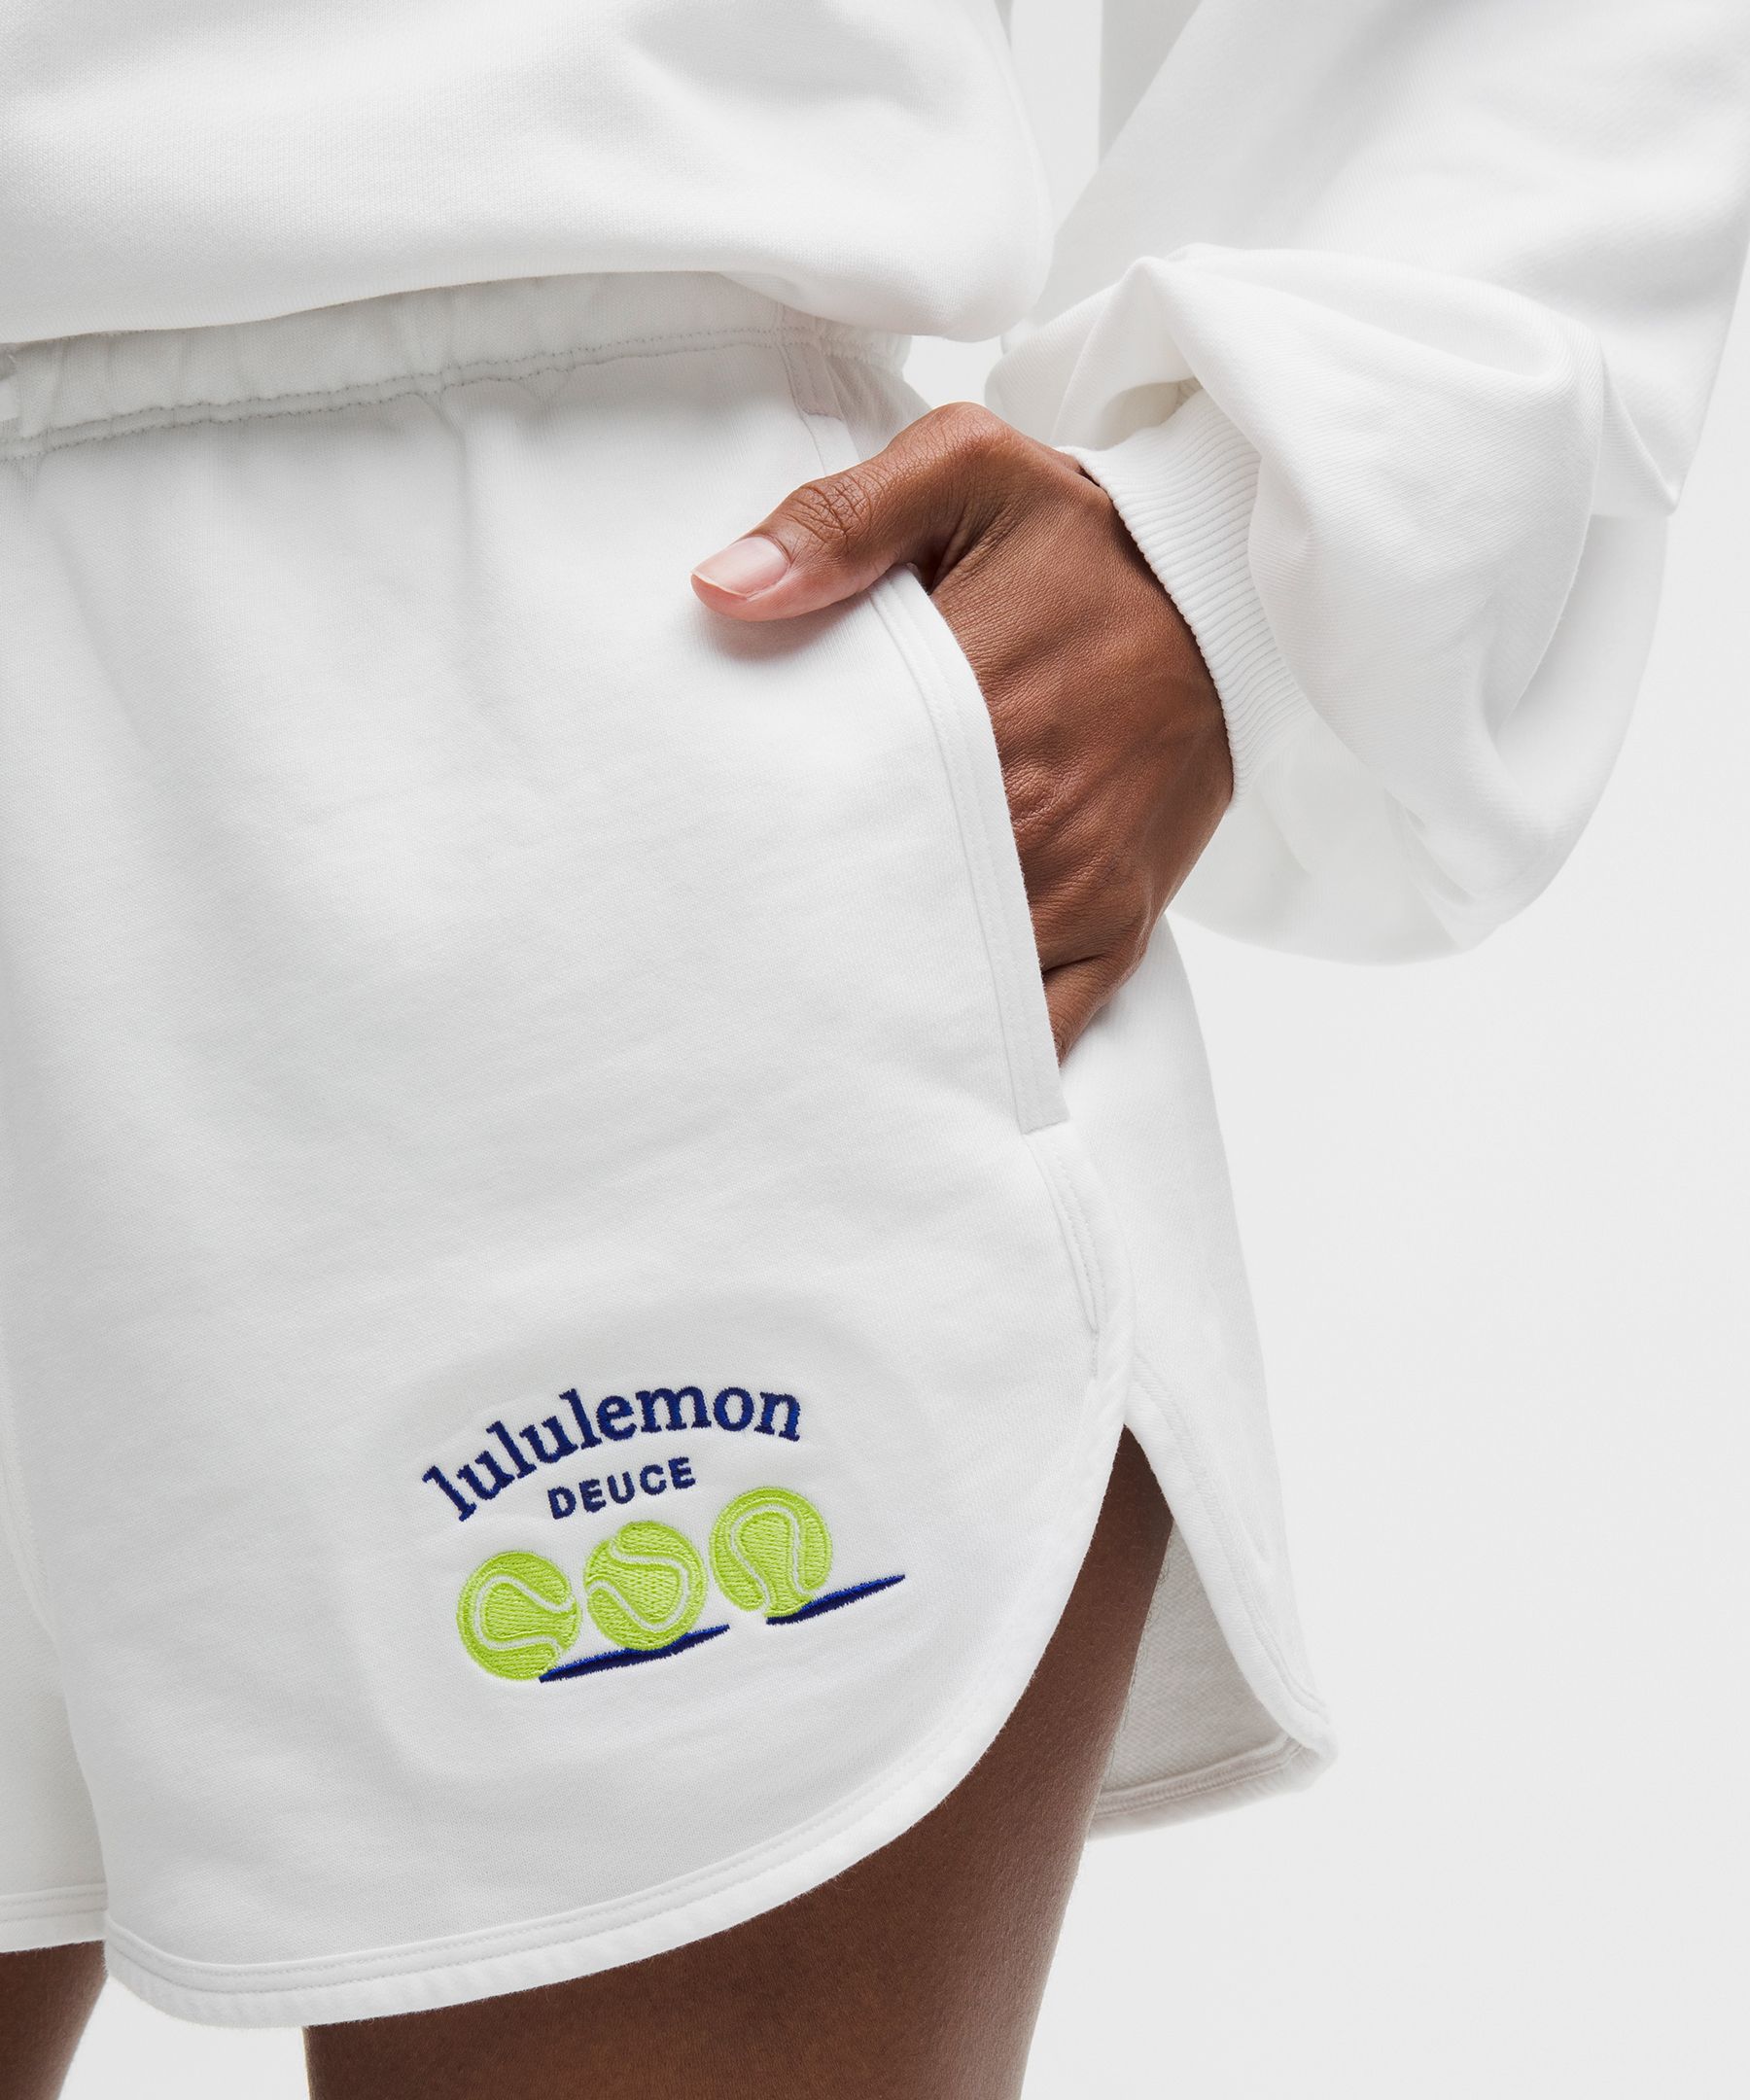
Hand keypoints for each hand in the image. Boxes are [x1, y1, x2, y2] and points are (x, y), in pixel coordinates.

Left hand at [690, 403, 1232, 1058]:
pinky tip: (913, 1085)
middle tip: (721, 984)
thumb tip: (721, 589)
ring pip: (957, 991)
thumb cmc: (1084, 536)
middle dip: (805, 953)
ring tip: (794, 1046)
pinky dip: (985, 1063)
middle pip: (885, 919)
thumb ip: (839, 519)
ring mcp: (1073, 886)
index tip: (698, 889)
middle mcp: (1022, 819)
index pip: (838, 812)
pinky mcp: (1116, 923)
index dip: (764, 864)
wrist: (1231, 589)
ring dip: (882, 1017)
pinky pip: (1048, 1029)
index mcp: (969, 708)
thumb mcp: (966, 472)